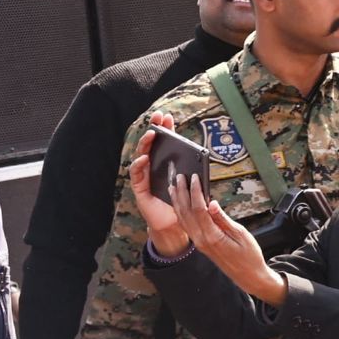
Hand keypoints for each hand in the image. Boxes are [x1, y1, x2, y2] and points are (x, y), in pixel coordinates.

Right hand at [127, 113, 189, 257]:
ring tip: (152, 133)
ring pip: (141, 155)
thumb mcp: (189, 181)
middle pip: (151, 144)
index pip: (164, 142)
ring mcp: (144, 175)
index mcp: (166, 163)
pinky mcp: (139, 187)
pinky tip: (144, 158)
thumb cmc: (182, 200)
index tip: (168, 116)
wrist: (174, 222)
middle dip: (154, 129)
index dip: (165, 129)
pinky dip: (139, 165)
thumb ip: (191, 169)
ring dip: (146, 144)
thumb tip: (201, 154)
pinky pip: (136, 174)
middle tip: (158, 117)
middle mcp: (153, 166)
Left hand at [172, 174, 288, 306]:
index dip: (195, 192)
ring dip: (177, 202)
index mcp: (211, 236)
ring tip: (173, 187)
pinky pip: (187, 225)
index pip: (199, 209)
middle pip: (186, 213)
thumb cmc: (249, 256)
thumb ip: (224, 220)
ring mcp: (198, 243)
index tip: (195, 178)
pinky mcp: (200, 244)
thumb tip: (212, 204)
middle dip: (182, 193)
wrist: (248, 276)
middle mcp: (200, 240)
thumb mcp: (241, 234)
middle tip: (179, 177)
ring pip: (183, 219)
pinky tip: (180, 204)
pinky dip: (181, 212)